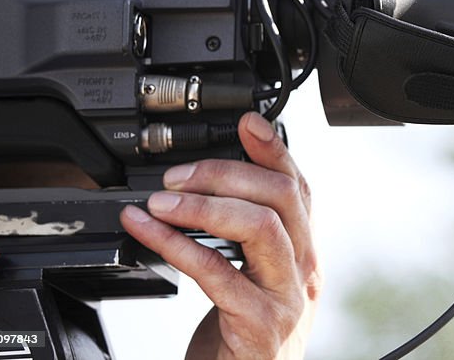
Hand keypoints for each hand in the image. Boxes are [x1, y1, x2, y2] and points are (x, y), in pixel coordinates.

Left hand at [120, 112, 319, 358]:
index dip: (274, 149)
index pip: (298, 186)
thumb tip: (223, 178)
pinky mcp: (260, 324)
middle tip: (176, 177)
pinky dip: (176, 245)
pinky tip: (149, 233)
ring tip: (159, 202)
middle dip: (225, 174)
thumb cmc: (247, 332)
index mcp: (305, 251)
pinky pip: (218, 272)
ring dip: (203, 205)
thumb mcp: (254, 273)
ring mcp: (287, 297)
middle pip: (281, 196)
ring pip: (260, 226)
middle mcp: (304, 269)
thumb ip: (247, 230)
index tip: (247, 121)